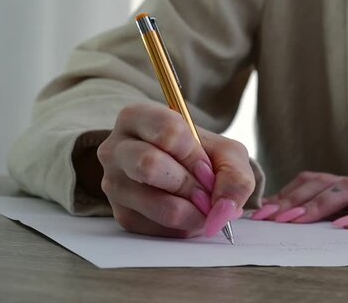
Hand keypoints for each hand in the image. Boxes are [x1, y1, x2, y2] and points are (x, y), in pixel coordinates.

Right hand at [97, 103, 253, 237]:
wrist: (186, 177)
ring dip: (192, 211)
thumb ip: (234, 175)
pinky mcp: (122, 216)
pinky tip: (187, 213)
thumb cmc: (202, 156)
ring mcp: (113, 184)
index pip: (167, 132)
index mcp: (137, 118)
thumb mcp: (226, 153)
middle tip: (206, 192)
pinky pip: (159, 228)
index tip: (207, 168)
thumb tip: (224, 211)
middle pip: (150, 165)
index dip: (195, 155)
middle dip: (190, 184)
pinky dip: (184, 226)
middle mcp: (116, 149)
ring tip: (201, 205)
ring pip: (158, 204)